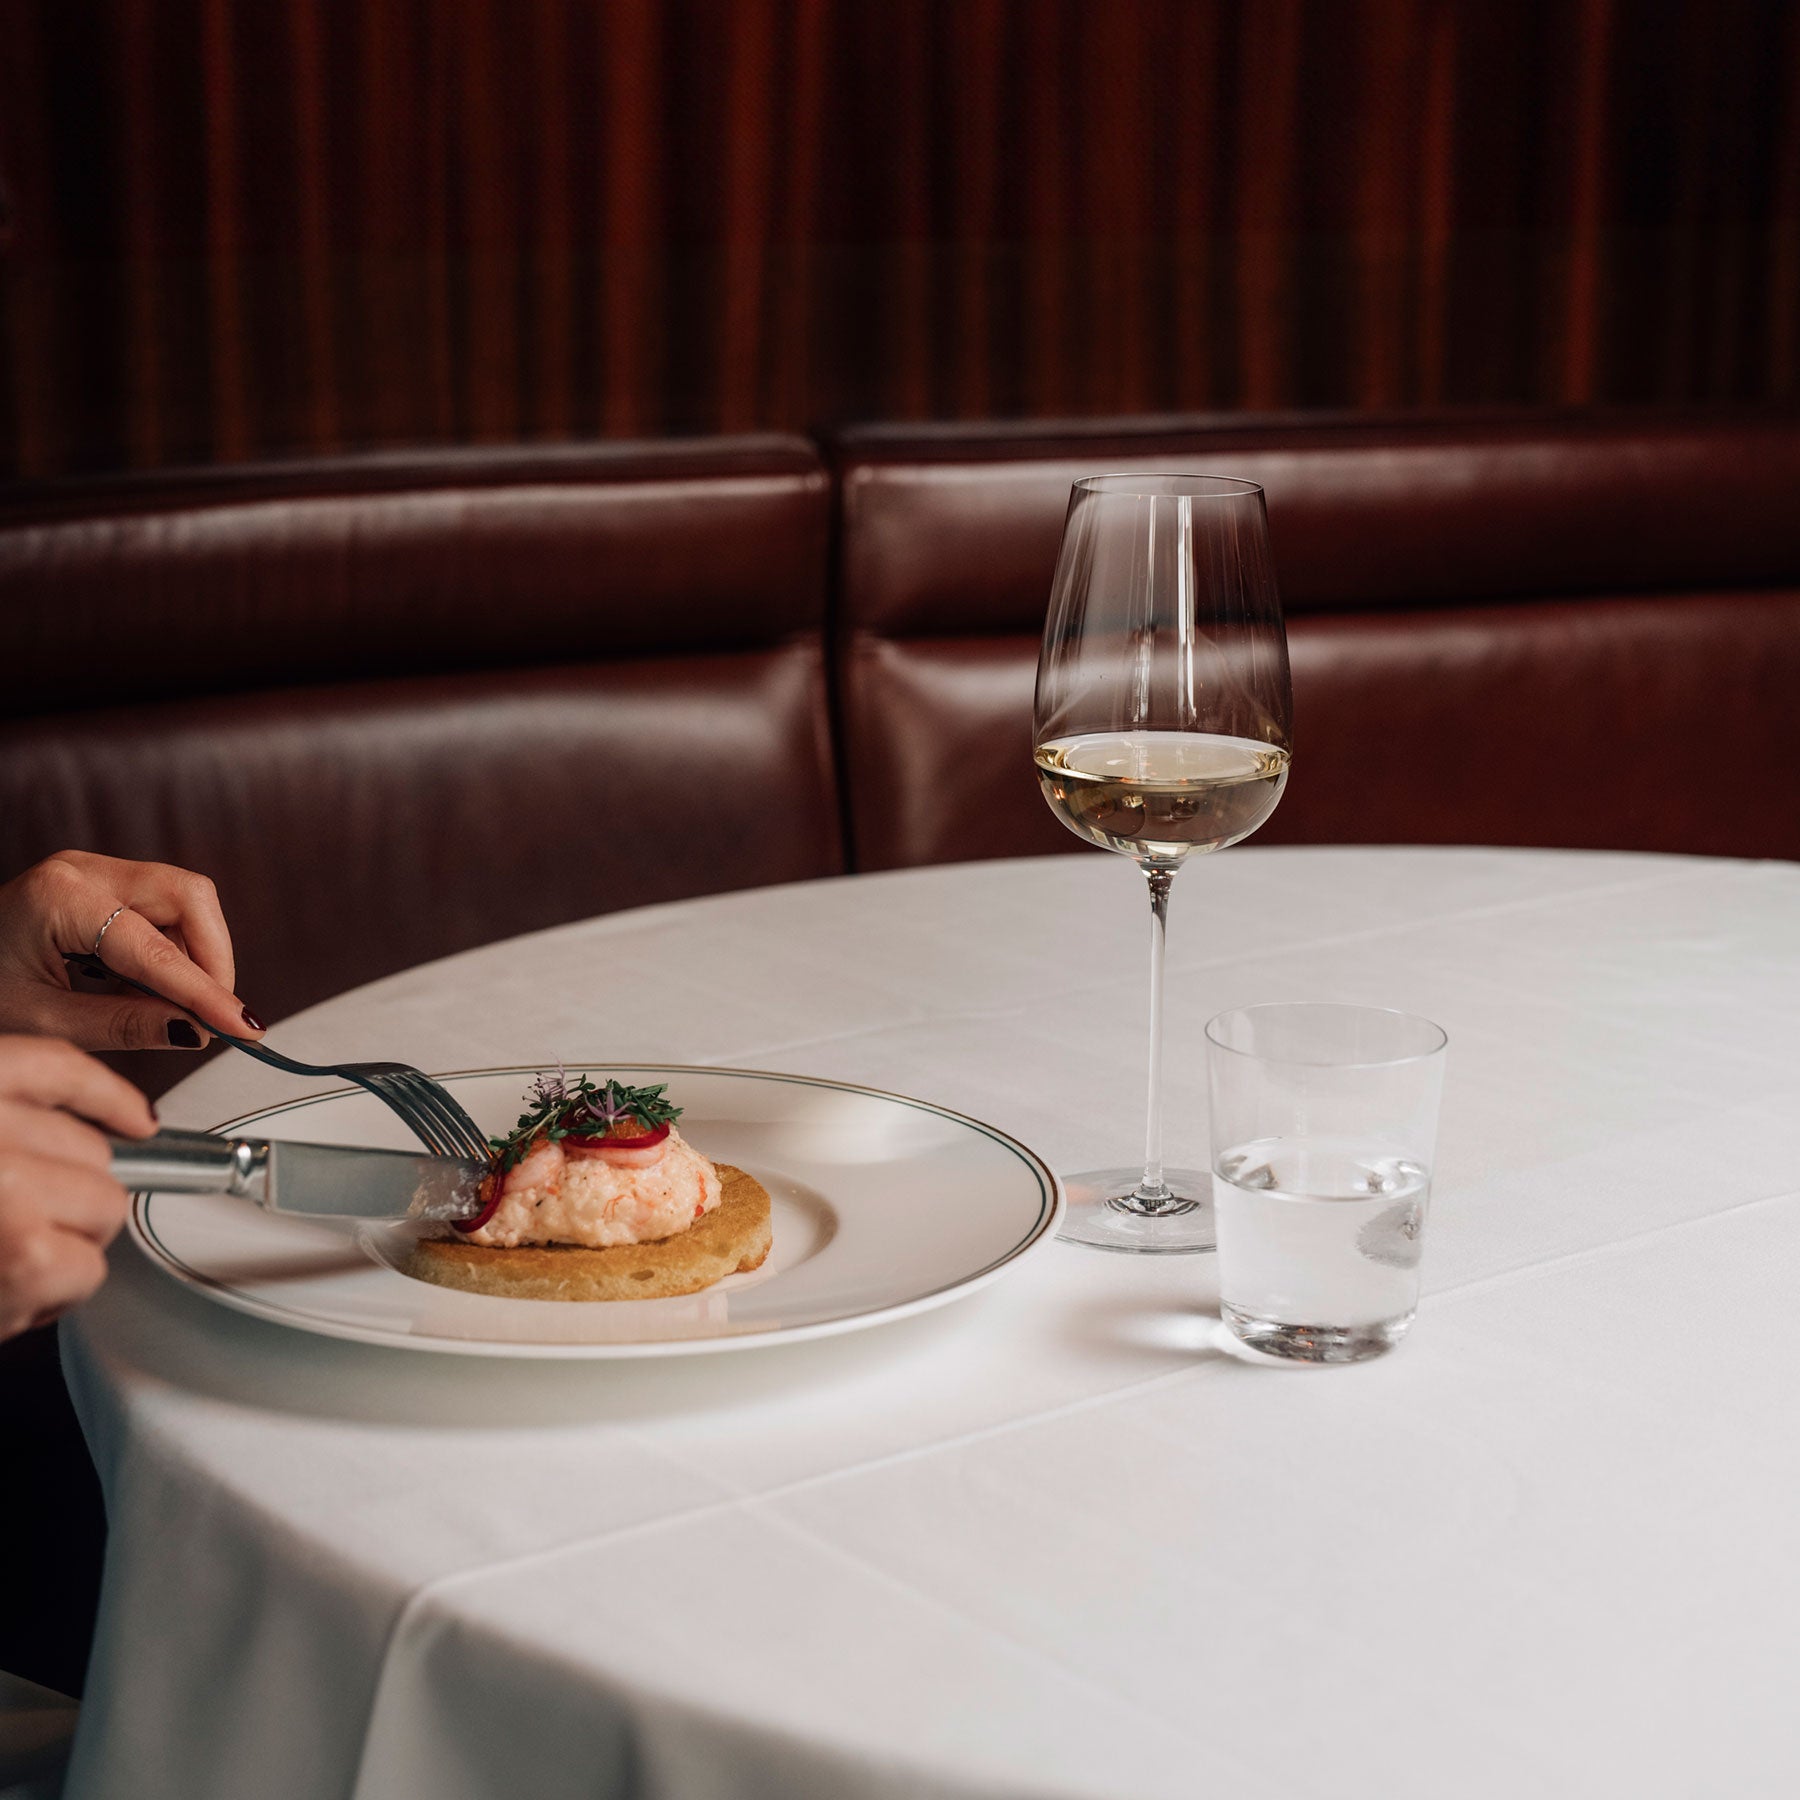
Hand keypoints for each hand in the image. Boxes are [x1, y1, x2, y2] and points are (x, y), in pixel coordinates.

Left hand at [0, 851, 264, 1051]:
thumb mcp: (43, 1021)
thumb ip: (125, 1026)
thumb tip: (195, 1030)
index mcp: (60, 898)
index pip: (156, 948)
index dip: (206, 991)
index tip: (243, 1027)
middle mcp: (82, 871)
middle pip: (188, 897)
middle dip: (212, 958)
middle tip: (213, 1015)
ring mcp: (93, 872)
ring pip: (184, 901)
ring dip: (194, 955)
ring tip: (170, 1008)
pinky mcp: (101, 884)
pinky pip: (164, 908)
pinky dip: (171, 951)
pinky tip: (149, 989)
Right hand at [0, 1036, 156, 1340]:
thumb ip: (4, 1127)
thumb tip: (111, 1134)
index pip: (59, 1068)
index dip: (107, 1096)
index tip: (136, 1119)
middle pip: (92, 1150)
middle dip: (66, 1191)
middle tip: (10, 1220)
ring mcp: (11, 1189)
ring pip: (103, 1208)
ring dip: (67, 1241)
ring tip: (2, 1255)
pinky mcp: (27, 1255)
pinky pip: (89, 1268)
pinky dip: (54, 1290)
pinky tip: (5, 1289)